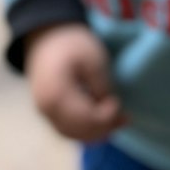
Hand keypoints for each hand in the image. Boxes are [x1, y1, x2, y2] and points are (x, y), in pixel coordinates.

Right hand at [25, 24, 125, 142]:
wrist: (45, 35)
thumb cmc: (71, 44)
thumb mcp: (92, 59)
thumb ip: (101, 86)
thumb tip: (108, 108)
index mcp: (57, 95)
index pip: (87, 118)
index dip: (107, 116)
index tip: (119, 102)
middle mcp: (46, 109)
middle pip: (80, 130)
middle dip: (105, 127)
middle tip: (125, 118)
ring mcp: (44, 111)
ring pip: (72, 134)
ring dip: (96, 132)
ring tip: (117, 123)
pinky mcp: (47, 111)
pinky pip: (65, 129)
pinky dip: (84, 130)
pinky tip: (101, 124)